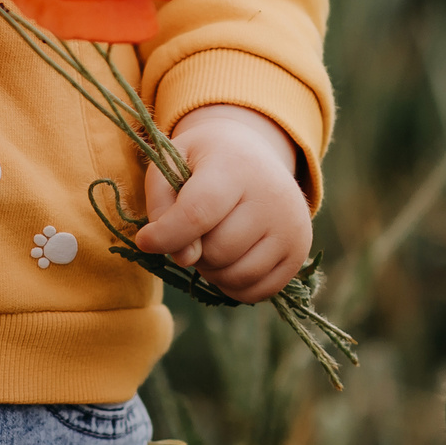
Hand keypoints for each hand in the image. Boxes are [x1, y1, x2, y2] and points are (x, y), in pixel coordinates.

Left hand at [134, 104, 311, 302]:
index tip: (146, 241)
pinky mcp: (299, 252)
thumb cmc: (203, 162)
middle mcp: (272, 196)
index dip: (166, 236)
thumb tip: (183, 257)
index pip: (197, 213)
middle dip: (192, 249)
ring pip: (236, 275)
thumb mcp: (171, 163)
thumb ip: (162, 205)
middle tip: (192, 230)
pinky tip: (227, 260)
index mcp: (235, 166)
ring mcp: (292, 226)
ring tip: (209, 242)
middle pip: (216, 250)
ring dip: (211, 270)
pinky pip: (256, 292)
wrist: (252, 152)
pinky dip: (232, 285)